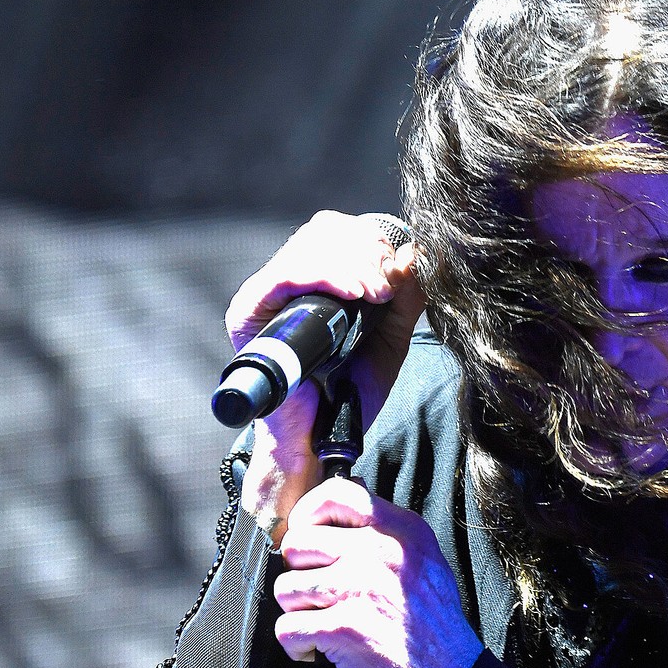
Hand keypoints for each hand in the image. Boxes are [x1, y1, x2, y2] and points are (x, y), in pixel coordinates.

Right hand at [226, 210, 425, 540]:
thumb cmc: (351, 391)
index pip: (337, 230)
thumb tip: (417, 250)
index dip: (371, 239)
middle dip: (365, 251)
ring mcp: (265, 295)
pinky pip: (285, 276)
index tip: (397, 268)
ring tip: (374, 294)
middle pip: (324, 231)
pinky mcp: (250, 313)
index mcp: (315, 281)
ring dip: (351, 264)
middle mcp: (285, 282)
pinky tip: (354, 293)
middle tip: (386, 288)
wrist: (322, 436)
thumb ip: (406, 297)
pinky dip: (324, 277)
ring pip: (308, 247)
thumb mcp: (390, 338)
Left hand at [272, 477, 484, 667]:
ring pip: (286, 587)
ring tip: (326, 626)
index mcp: (402, 530)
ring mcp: (359, 588)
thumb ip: (387, 536)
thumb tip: (332, 524)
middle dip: (301, 573)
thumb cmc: (435, 628)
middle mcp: (380, 552)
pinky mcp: (342, 628)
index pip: (337, 494)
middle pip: (297, 543)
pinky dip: (299, 647)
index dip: (308, 513)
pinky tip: (322, 652)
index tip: (308, 538)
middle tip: (321, 596)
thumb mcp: (425, 563)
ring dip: (299, 612)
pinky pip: (287, 628)